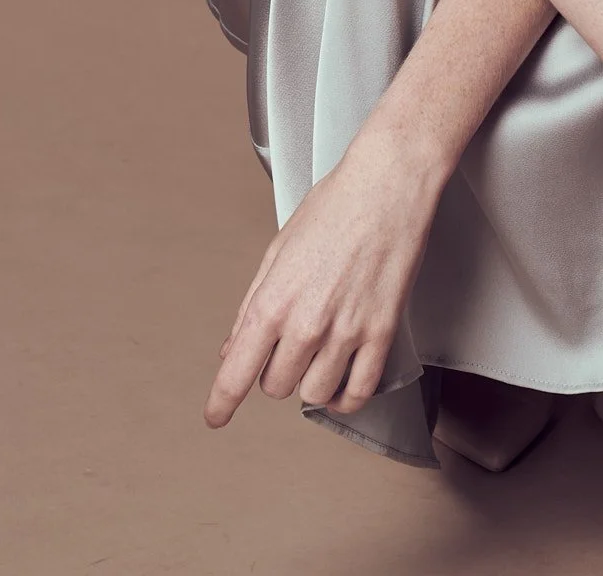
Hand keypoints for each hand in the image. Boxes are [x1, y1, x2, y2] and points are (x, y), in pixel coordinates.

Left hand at [204, 129, 441, 428]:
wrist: (387, 186)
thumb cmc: (334, 206)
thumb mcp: (278, 250)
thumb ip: (252, 304)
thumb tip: (234, 348)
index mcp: (273, 301)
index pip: (237, 373)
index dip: (221, 403)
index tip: (215, 416)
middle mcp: (307, 324)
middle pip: (276, 386)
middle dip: (276, 370)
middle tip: (287, 345)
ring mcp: (346, 332)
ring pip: (315, 394)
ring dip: (311, 382)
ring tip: (317, 356)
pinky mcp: (381, 333)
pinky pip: (359, 392)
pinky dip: (346, 398)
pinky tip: (342, 384)